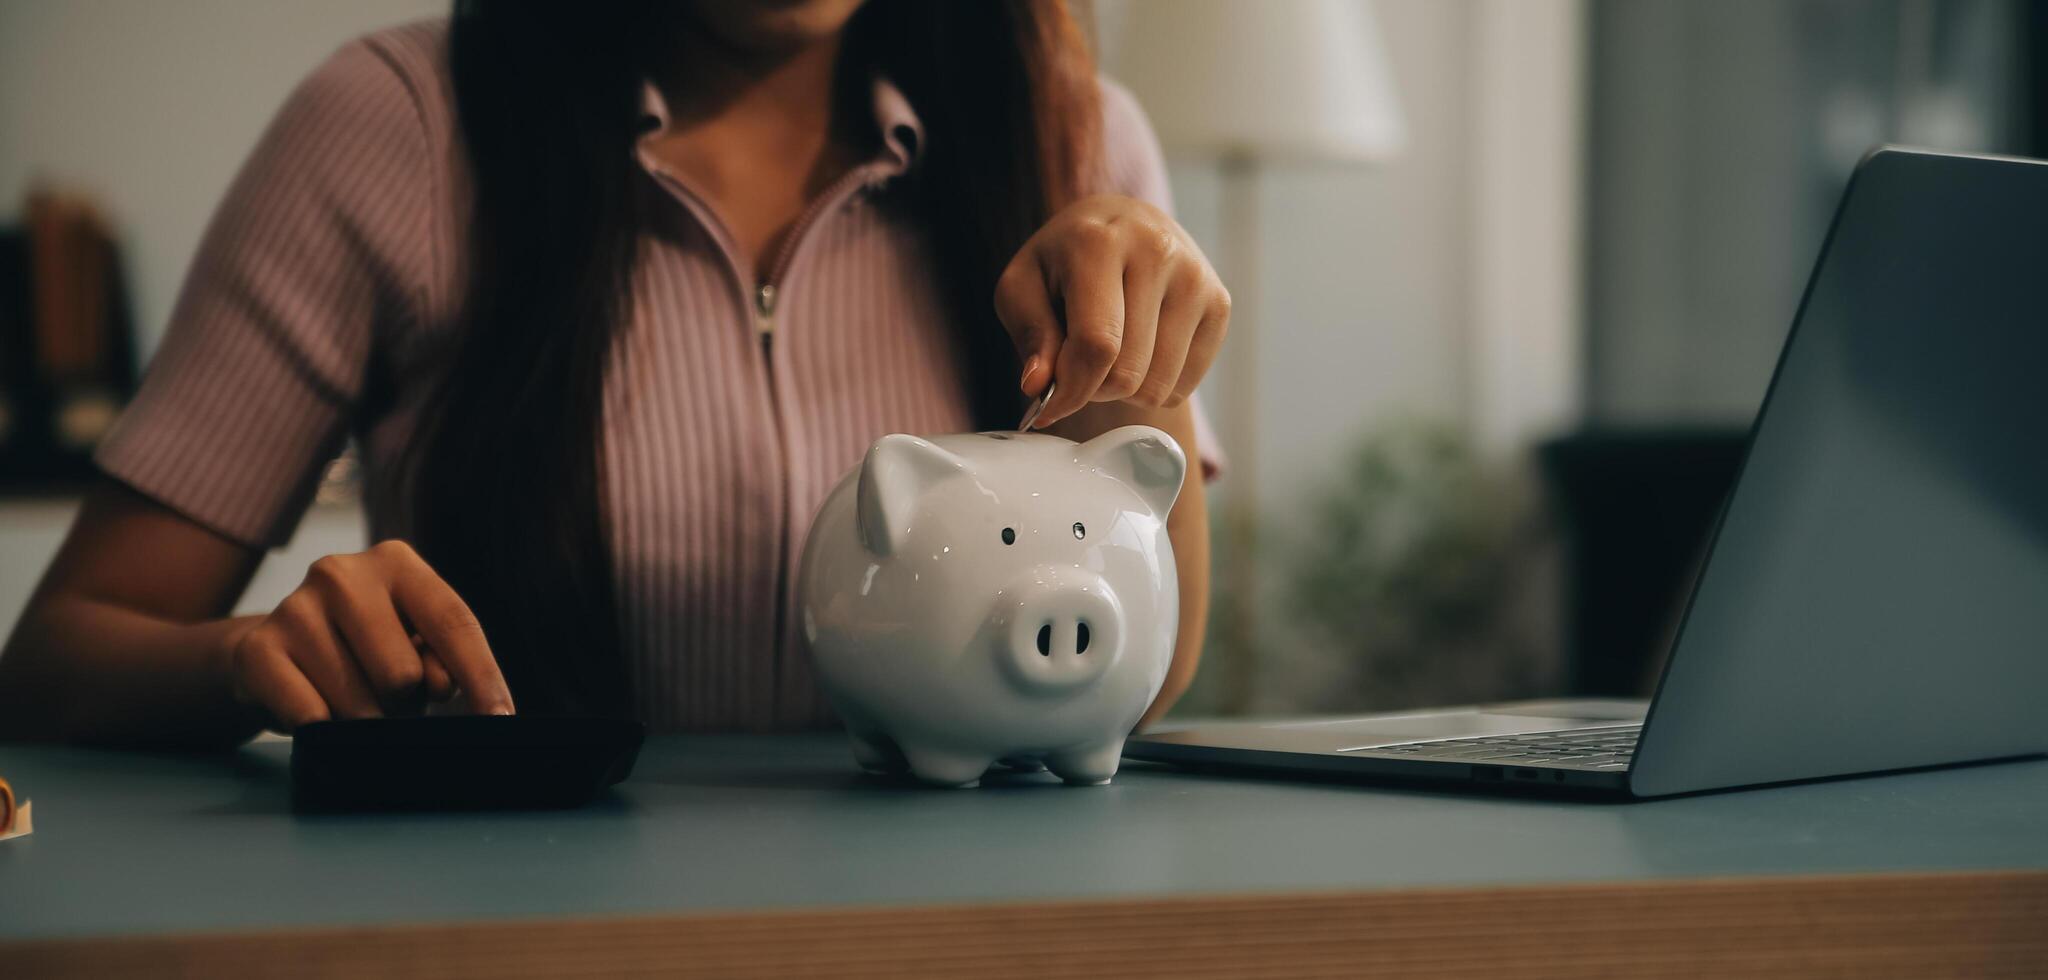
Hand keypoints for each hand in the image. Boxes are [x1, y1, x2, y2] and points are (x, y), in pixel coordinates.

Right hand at [220, 540, 512, 729]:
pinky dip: (323, 731)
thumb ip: (439, 659)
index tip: (502, 720)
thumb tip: (440, 685)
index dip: (482, 676)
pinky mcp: (256, 650)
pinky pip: (311, 718)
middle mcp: (342, 574)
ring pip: (360, 705)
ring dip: (364, 721)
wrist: (271, 654)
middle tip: (390, 700)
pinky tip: (315, 709)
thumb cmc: (364, 650)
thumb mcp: (412, 643)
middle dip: (406, 706)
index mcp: (396, 563)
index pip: (454, 623)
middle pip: (405, 675)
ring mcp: (294, 608)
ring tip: (350, 700)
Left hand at [995, 194, 1229, 427]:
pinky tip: (1142, 351)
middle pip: (1128, 373)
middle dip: (1094, 388)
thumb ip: (1030, 335)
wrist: (1122, 225)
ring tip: (1111, 355)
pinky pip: (1184, 385)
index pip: (1097, 345)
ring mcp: (1195, 278)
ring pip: (1158, 386)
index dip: (1071, 391)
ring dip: (1126, 390)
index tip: (1049, 405)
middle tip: (1080, 365)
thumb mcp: (1022, 287)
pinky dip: (1156, 385)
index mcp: (1100, 243)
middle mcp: (1157, 252)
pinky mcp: (1219, 303)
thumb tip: (1038, 386)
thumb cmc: (1064, 262)